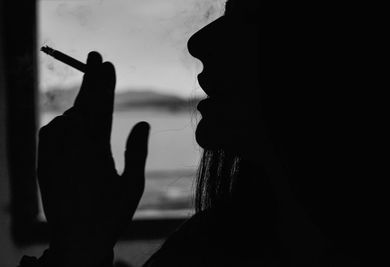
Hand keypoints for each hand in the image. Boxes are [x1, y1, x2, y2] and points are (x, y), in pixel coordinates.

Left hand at [37, 52, 149, 265]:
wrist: (76, 242)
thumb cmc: (111, 215)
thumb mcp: (132, 185)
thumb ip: (137, 151)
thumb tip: (142, 121)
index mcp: (96, 153)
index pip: (101, 108)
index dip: (105, 84)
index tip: (108, 64)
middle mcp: (71, 150)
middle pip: (82, 105)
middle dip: (91, 78)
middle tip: (95, 56)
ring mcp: (53, 156)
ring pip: (65, 118)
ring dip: (79, 107)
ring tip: (91, 101)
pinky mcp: (42, 165)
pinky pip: (49, 132)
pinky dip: (61, 123)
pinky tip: (69, 123)